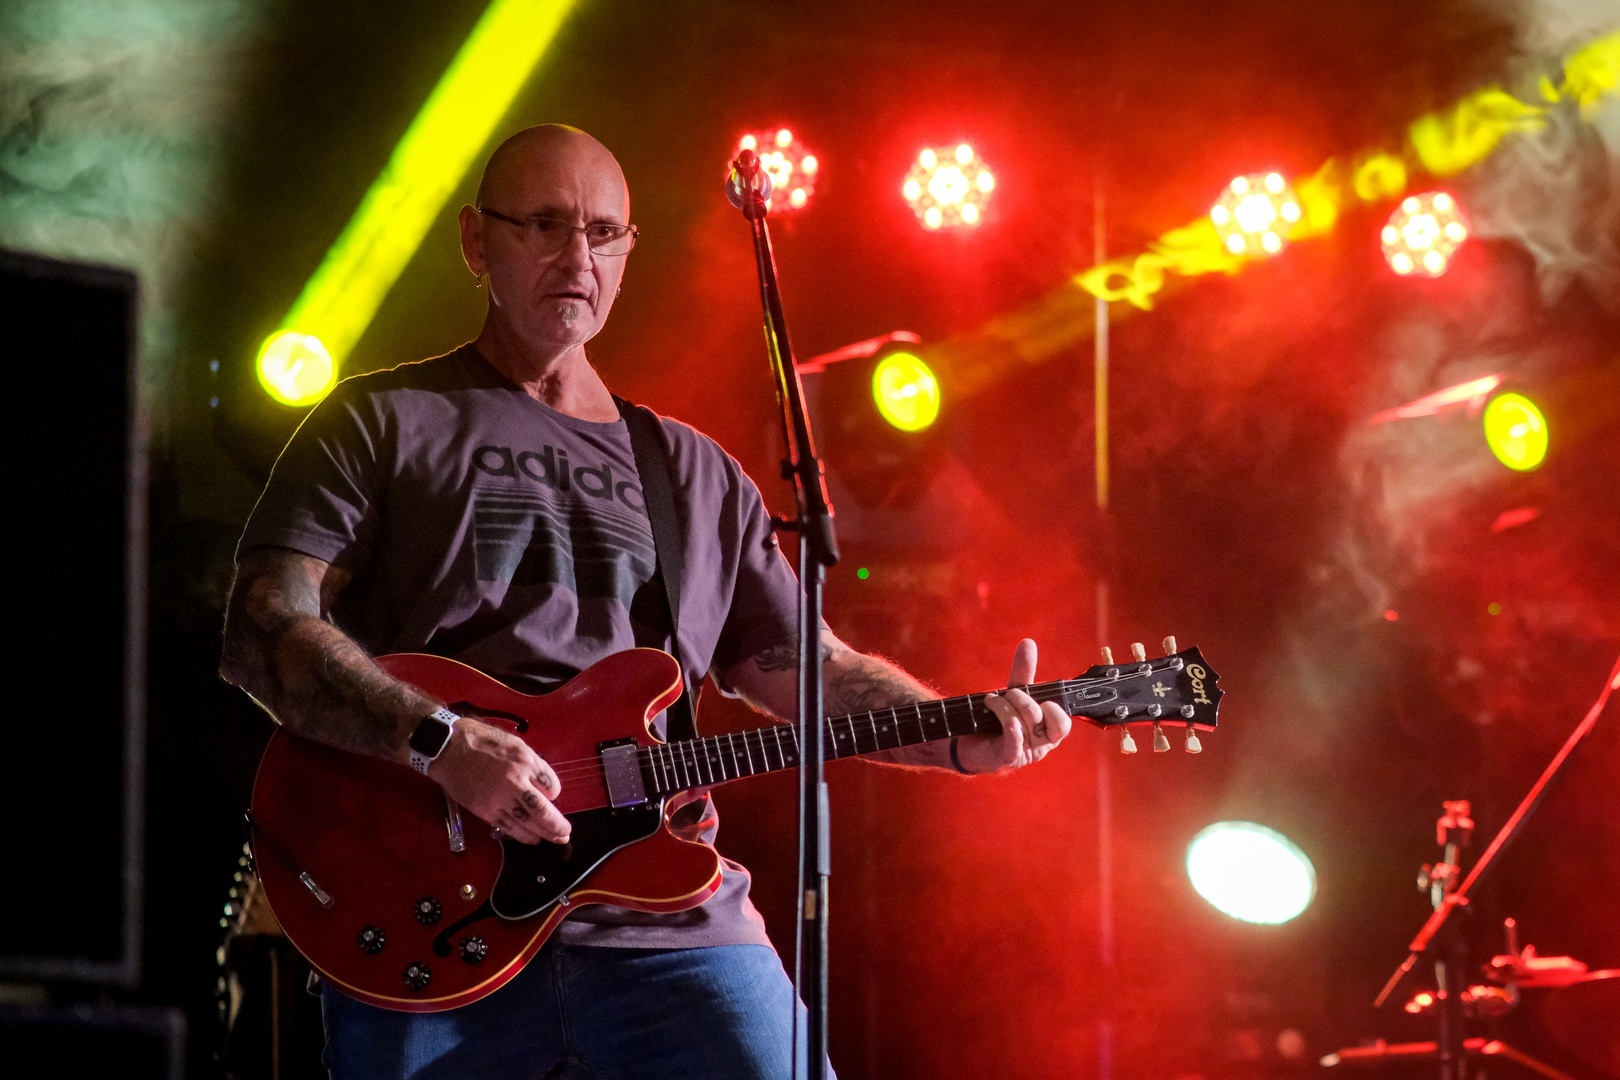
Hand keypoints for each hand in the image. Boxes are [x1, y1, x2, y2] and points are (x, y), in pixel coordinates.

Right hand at [427, 717, 570, 843]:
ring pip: (525, 823)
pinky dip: (522, 835)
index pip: (551, 784)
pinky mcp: (484, 810)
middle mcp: (514, 782)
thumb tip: (544, 784)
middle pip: (541, 810)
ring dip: (543, 833)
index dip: (555, 792)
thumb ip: (532, 764)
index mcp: (524, 761)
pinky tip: (532, 838)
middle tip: (566, 833)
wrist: (448, 748)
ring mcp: (498, 798)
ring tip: (555, 839)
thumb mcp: (515, 744)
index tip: (553, 795)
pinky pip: (507, 826)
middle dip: (557, 825)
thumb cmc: (482, 741)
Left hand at [957, 638, 1071, 773]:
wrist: (968, 742)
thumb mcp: (1013, 694)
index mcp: (1049, 731)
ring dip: (1004, 706)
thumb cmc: (997, 719)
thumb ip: (1024, 671)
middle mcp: (1040, 745)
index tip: (1038, 699)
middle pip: (1040, 718)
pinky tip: (1001, 717)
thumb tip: (1029, 642)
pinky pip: (1014, 744)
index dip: (1052, 709)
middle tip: (1006, 694)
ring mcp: (1024, 753)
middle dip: (1021, 699)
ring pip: (1023, 724)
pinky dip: (1010, 728)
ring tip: (991, 701)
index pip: (1063, 723)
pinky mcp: (1006, 759)